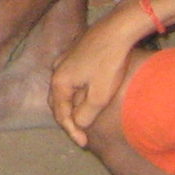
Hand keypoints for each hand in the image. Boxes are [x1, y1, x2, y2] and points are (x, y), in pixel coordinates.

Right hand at [49, 4, 152, 147]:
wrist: (118, 29)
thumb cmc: (109, 63)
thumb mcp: (99, 96)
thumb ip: (85, 115)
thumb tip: (78, 123)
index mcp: (59, 81)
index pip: (60, 114)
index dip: (71, 131)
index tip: (84, 144)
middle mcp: (57, 68)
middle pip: (58, 101)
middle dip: (68, 119)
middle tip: (81, 133)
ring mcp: (65, 58)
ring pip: (64, 88)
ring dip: (72, 104)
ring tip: (83, 117)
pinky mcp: (75, 51)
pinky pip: (71, 77)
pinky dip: (77, 90)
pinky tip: (88, 94)